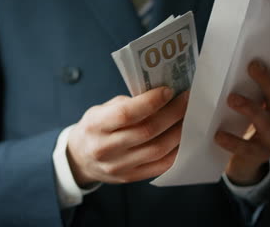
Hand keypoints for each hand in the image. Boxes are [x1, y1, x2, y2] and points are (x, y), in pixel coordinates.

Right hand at [67, 87, 188, 186]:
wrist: (80, 158)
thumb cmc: (95, 128)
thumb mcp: (101, 110)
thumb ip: (127, 104)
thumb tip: (161, 96)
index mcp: (96, 125)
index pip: (126, 114)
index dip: (151, 101)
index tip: (168, 91)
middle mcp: (105, 148)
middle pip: (147, 131)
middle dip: (172, 113)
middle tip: (187, 101)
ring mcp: (118, 166)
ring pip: (157, 149)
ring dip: (178, 132)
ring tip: (188, 118)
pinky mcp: (129, 177)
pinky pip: (160, 166)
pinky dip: (176, 152)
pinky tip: (183, 138)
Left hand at [215, 60, 269, 185]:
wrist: (238, 163)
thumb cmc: (237, 128)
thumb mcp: (236, 109)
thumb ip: (230, 94)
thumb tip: (203, 80)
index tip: (261, 56)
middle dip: (266, 82)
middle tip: (252, 67)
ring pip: (267, 123)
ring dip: (251, 108)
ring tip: (232, 99)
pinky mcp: (258, 156)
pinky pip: (247, 148)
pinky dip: (233, 141)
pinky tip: (218, 135)